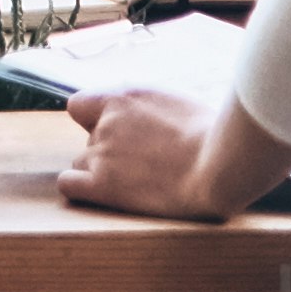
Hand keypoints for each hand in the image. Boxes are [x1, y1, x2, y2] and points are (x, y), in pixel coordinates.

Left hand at [63, 78, 290, 222]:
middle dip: (109, 150)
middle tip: (142, 164)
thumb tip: (149, 119)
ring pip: (83, 162)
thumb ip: (151, 110)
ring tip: (136, 182)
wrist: (221, 163)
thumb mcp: (179, 104)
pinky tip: (102, 195)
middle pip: (90, 139)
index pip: (81, 105)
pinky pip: (69, 185)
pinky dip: (80, 189)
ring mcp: (102, 152)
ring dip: (101, 172)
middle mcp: (106, 121)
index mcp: (124, 96)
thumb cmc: (215, 135)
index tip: (116, 134)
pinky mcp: (103, 184)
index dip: (94, 121)